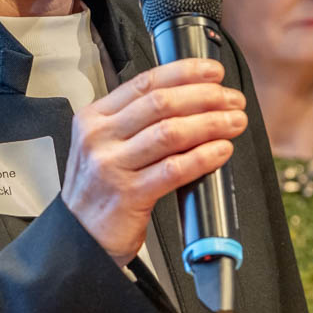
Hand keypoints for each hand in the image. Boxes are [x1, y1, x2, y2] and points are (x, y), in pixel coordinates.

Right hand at [60, 59, 246, 265]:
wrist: (78, 240)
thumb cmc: (99, 193)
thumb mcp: (104, 146)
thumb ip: (135, 123)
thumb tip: (189, 101)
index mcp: (94, 118)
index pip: (145, 82)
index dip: (184, 72)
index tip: (213, 72)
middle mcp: (100, 137)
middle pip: (162, 103)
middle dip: (205, 96)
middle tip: (231, 99)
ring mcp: (112, 166)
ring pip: (171, 132)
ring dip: (211, 123)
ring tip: (234, 121)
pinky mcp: (128, 195)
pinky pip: (174, 169)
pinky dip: (203, 156)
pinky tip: (221, 150)